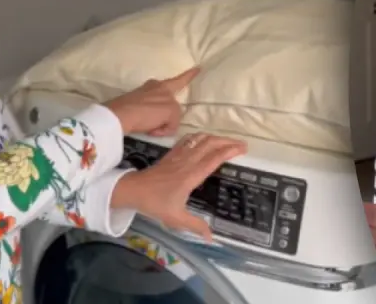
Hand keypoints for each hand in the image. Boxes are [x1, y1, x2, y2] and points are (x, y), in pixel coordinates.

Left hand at [104, 67, 199, 135]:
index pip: (181, 80)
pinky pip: (148, 115)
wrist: (120, 117)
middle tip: (166, 124)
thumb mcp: (171, 113)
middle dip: (171, 111)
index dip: (190, 75)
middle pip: (170, 100)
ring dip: (160, 120)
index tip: (198, 68)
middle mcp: (155, 87)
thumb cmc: (148, 112)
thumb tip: (167, 122)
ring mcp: (142, 95)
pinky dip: (151, 123)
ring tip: (155, 130)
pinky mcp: (132, 105)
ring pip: (159, 109)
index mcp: (165, 87)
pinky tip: (147, 130)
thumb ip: (175, 116)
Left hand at [112, 132, 246, 239]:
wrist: (133, 190)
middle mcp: (188, 162)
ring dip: (216, 138)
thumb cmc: (155, 203)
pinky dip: (201, 137)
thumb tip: (211, 238)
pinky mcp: (172, 153)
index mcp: (192, 176)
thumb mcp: (176, 218)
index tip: (243, 149)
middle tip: (241, 145)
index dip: (230, 151)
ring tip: (227, 142)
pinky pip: (189, 139)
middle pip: (211, 144)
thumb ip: (195, 225)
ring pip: (201, 139)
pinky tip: (205, 140)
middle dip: (228, 141)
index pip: (214, 158)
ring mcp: (179, 155)